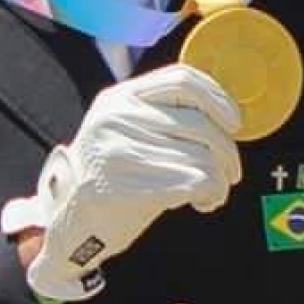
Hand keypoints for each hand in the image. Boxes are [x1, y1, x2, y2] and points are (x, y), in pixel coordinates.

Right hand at [1, 66, 241, 303]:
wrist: (69, 223)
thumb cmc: (109, 180)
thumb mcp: (124, 132)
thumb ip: (161, 117)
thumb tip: (221, 118)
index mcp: (118, 99)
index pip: (182, 80)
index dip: (218, 98)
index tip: (234, 123)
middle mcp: (117, 119)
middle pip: (200, 124)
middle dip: (227, 152)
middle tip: (231, 171)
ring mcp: (120, 151)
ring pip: (204, 157)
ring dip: (221, 179)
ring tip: (212, 191)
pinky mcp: (129, 186)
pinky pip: (197, 182)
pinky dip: (213, 194)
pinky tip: (203, 202)